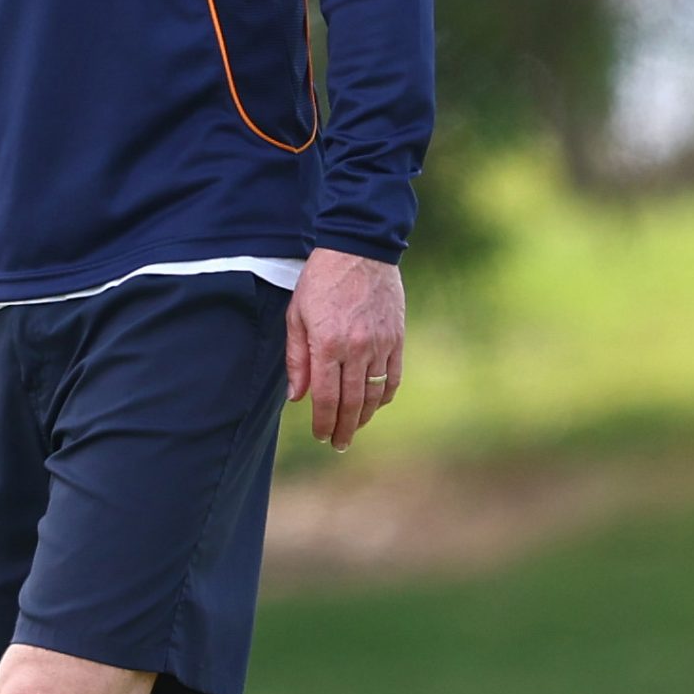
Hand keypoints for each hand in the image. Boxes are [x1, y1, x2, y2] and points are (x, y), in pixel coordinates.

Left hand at [284, 247, 404, 451]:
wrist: (359, 250)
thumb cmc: (320, 281)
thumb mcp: (296, 315)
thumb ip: (297, 358)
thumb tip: (297, 396)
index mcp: (327, 344)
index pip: (326, 397)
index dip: (323, 422)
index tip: (320, 435)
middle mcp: (355, 349)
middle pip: (352, 403)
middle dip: (344, 429)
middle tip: (338, 444)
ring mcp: (380, 345)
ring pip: (375, 394)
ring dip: (365, 417)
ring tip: (354, 429)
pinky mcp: (397, 339)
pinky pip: (393, 378)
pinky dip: (385, 396)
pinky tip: (375, 404)